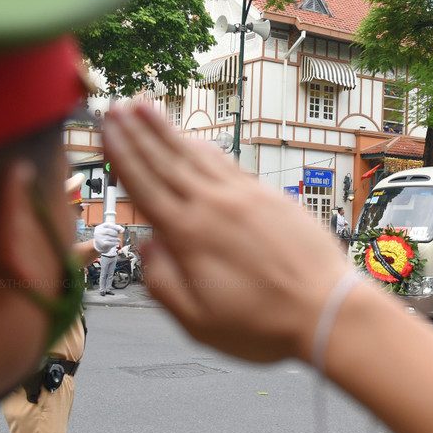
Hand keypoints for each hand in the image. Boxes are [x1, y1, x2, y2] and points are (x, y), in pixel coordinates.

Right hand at [92, 222, 122, 253]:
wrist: (100, 245)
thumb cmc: (106, 236)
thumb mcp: (110, 230)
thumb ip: (116, 228)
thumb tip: (122, 230)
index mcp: (99, 227)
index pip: (108, 224)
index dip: (115, 226)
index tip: (121, 229)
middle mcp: (98, 232)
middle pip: (108, 231)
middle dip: (115, 233)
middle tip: (118, 235)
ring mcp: (99, 238)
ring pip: (110, 237)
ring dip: (116, 238)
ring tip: (118, 239)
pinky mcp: (102, 243)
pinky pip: (110, 242)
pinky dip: (115, 242)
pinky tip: (117, 242)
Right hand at [103, 104, 352, 362]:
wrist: (326, 311)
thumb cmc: (264, 325)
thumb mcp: (199, 322)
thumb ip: (163, 284)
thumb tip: (146, 249)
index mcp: (189, 236)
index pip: (145, 186)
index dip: (121, 155)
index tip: (106, 130)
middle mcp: (214, 206)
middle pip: (167, 161)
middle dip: (137, 132)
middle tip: (117, 106)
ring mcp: (244, 197)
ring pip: (197, 155)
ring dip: (169, 131)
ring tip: (147, 108)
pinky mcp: (270, 198)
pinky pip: (228, 164)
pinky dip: (206, 148)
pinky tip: (197, 141)